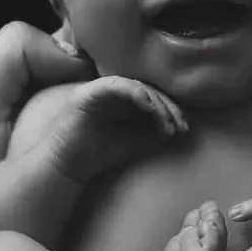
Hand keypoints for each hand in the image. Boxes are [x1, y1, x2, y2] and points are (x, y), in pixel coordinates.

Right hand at [45, 74, 187, 182]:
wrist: (68, 166)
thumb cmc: (100, 154)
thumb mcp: (136, 142)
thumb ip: (154, 132)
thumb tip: (178, 126)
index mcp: (125, 100)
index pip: (154, 96)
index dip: (171, 108)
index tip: (183, 127)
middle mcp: (114, 91)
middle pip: (149, 88)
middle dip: (167, 106)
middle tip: (179, 125)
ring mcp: (100, 89)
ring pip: (135, 85)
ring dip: (155, 101)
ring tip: (166, 121)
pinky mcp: (88, 92)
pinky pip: (114, 84)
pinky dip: (133, 92)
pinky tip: (147, 106)